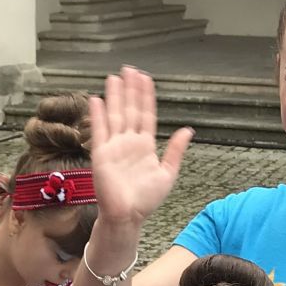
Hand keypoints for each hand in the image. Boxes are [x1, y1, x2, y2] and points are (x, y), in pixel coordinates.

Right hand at [87, 66, 193, 227]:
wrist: (128, 216)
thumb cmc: (146, 200)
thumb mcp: (168, 173)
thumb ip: (175, 151)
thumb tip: (187, 130)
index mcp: (145, 146)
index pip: (146, 114)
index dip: (146, 96)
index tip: (145, 78)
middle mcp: (128, 143)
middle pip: (130, 110)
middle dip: (130, 90)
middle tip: (129, 69)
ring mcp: (114, 147)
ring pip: (115, 116)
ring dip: (115, 97)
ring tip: (114, 77)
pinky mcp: (101, 155)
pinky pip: (99, 131)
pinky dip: (97, 115)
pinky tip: (97, 99)